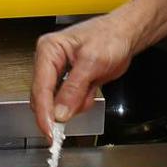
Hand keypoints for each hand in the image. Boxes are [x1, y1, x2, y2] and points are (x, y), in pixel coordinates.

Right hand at [30, 11, 141, 136]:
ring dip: (76, 103)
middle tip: (74, 116)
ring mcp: (58, 73)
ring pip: (56, 104)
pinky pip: (69, 103)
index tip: (50, 131)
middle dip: (62, 108)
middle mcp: (49, 62)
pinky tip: (92, 87)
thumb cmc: (110, 36)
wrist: (125, 35)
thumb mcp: (93, 61)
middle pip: (44, 98)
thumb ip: (74, 88)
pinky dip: (82, 101)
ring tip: (92, 86)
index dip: (44, 113)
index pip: (40, 88)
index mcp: (49, 50)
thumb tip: (59, 112)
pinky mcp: (68, 82)